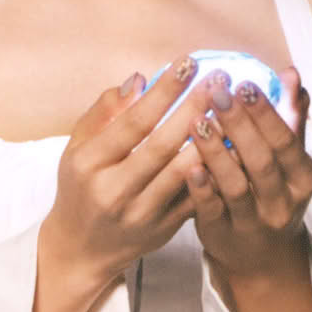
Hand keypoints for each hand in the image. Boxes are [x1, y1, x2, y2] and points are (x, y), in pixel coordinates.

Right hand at [34, 57, 233, 311]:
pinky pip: (195, 196)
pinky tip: (233, 145)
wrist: (82, 249)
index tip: (188, 63)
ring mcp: (141, 214)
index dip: (163, 92)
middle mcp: (114, 191)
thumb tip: (139, 79)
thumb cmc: (81, 186)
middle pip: (161, 145)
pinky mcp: (164, 230)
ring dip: (211, 138)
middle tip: (220, 79)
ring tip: (231, 108)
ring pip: (183, 172)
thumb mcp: (78, 147)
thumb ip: (104, 111)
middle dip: (194, 108)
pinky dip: (215, 169)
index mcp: (88, 164)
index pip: (132, 122)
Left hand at [181, 67, 311, 288]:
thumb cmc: (271, 193)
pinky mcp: (223, 234)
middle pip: (262, 161)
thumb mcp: (288, 160)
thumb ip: (290, 118)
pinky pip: (213, 210)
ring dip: (217, 152)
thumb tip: (291, 74)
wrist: (261, 256)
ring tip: (197, 121)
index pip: (285, 141)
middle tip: (217, 92)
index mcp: (301, 176)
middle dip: (240, 125)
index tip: (244, 84)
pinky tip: (188, 165)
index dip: (266, 113)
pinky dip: (202, 188)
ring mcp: (253, 221)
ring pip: (236, 185)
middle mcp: (282, 201)